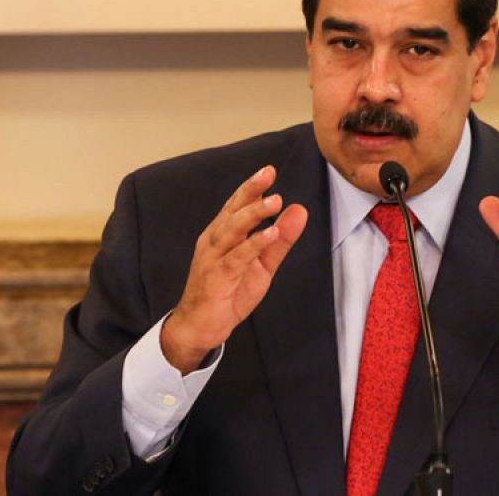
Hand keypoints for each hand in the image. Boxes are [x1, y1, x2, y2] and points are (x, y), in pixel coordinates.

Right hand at [161, 166, 308, 373]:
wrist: (201, 327)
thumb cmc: (227, 293)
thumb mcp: (262, 265)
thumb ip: (280, 239)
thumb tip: (298, 211)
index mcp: (223, 235)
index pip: (237, 205)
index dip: (252, 187)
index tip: (269, 170)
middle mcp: (214, 241)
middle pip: (232, 211)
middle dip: (250, 191)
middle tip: (268, 174)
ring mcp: (213, 258)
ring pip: (232, 230)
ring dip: (252, 214)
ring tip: (274, 202)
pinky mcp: (216, 278)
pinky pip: (235, 258)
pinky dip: (252, 245)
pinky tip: (269, 235)